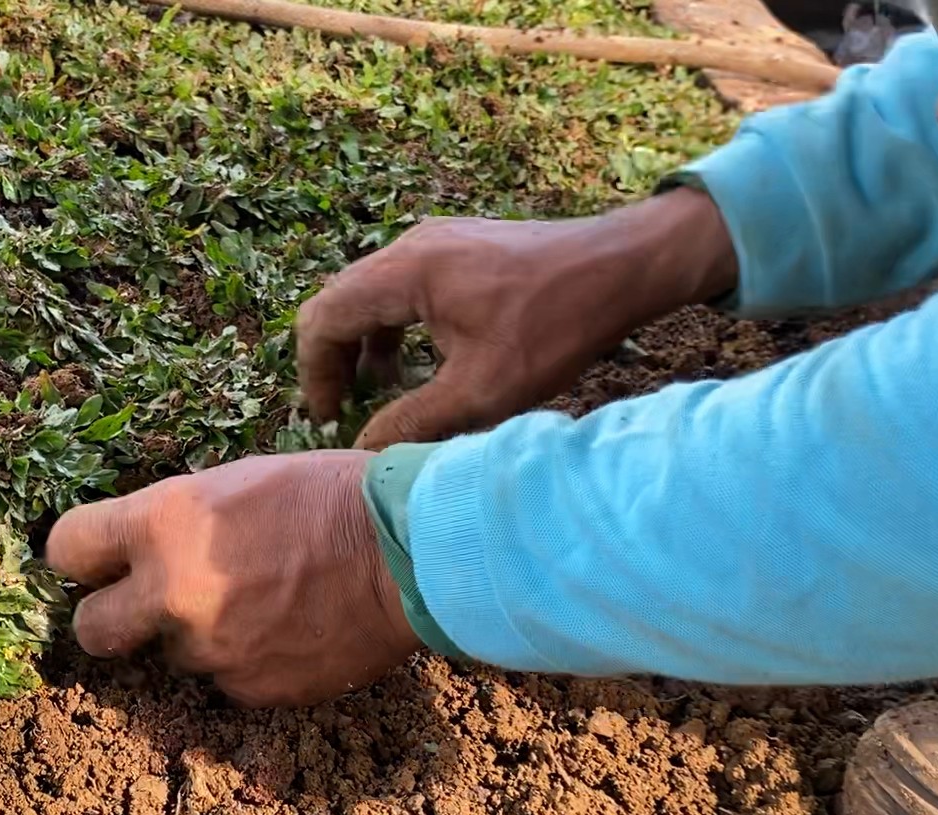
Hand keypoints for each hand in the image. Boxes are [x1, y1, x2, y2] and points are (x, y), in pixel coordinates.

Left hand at [45, 451, 419, 706]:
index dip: (77, 556)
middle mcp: (174, 593)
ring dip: (199, 636)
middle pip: (92, 629)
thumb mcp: (238, 481)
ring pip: (174, 655)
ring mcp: (212, 649)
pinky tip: (289, 629)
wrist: (411, 554)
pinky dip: (248, 661)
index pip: (66, 549)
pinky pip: (229, 680)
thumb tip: (146, 547)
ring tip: (258, 603)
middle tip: (139, 607)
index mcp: (163, 523)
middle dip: (108, 619)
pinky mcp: (252, 689)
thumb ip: (178, 519)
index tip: (92, 560)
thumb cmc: (331, 497)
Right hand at [298, 187, 737, 449]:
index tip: (330, 418)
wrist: (622, 267)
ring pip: (367, 293)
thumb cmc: (557, 325)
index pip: (324, 319)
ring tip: (378, 392)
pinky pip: (398, 287)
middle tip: (343, 409)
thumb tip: (364, 450)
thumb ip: (414, 421)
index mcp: (405, 272)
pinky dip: (391, 327)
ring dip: (362, 345)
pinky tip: (416, 363)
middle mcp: (409, 246)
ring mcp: (433, 241)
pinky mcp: (456, 247)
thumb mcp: (483, 390)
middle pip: (337, 301)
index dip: (315, 374)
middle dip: (332, 360)